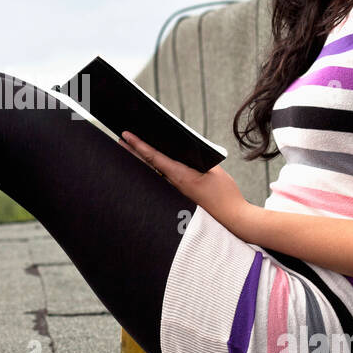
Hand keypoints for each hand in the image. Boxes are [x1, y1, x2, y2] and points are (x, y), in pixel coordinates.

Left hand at [118, 131, 247, 227]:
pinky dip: (152, 169)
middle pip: (147, 165)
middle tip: (120, 139)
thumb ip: (196, 159)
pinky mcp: (179, 195)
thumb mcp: (213, 170)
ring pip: (152, 172)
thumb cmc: (225, 194)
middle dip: (132, 151)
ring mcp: (175, 191)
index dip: (138, 145)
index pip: (153, 157)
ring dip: (140, 160)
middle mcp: (173, 184)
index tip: (126, 135)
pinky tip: (148, 164)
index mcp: (180, 176)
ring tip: (129, 149)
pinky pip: (161, 179)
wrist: (232, 217)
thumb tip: (183, 152)